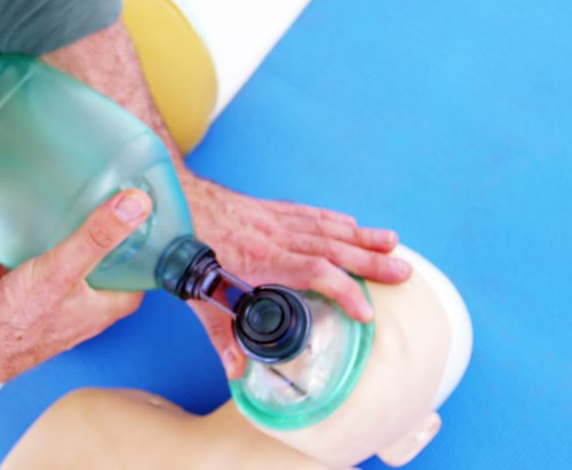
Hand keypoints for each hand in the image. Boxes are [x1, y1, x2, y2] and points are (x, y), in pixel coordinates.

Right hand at [0, 189, 150, 380]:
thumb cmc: (15, 321)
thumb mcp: (62, 268)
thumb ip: (98, 236)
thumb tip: (136, 205)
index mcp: (98, 311)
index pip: (134, 286)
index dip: (140, 261)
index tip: (138, 233)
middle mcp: (76, 316)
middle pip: (98, 279)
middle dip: (98, 250)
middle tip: (98, 219)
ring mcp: (45, 315)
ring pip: (59, 278)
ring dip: (58, 254)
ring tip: (57, 222)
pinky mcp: (15, 311)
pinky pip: (22, 279)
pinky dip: (17, 259)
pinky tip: (10, 237)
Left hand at [179, 173, 412, 378]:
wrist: (167, 201)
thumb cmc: (180, 247)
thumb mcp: (196, 297)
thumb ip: (220, 335)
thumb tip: (237, 371)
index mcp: (261, 258)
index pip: (314, 272)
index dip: (343, 291)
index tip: (366, 311)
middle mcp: (274, 236)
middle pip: (332, 248)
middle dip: (370, 261)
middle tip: (404, 272)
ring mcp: (273, 219)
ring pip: (326, 227)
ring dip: (361, 236)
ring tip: (394, 244)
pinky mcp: (267, 209)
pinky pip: (308, 213)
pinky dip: (333, 220)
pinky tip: (352, 224)